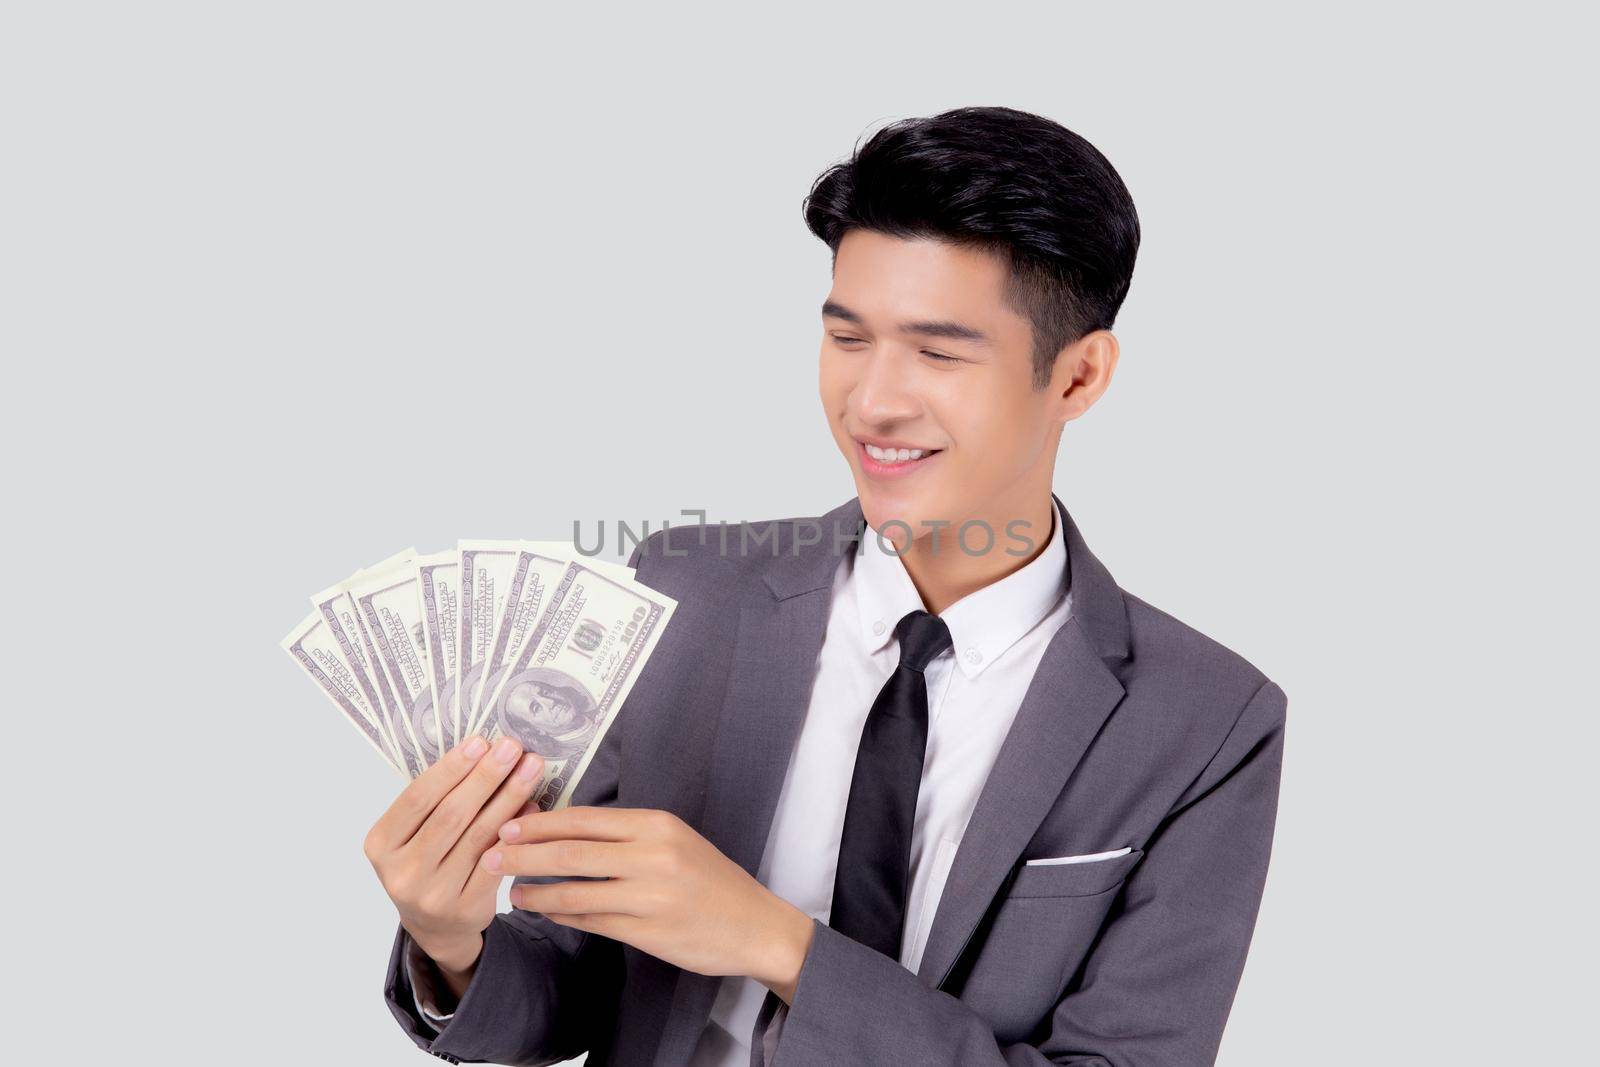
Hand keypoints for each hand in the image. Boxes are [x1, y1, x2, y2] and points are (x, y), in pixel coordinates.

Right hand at [363, 734, 544, 977]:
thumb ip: (437, 801)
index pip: (417, 798)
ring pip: (478, 835)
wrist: (436, 926)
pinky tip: (533, 805)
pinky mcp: (466, 907)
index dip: (450, 768)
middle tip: (512, 747)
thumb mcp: (413, 835)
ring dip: (509, 796)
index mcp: (381, 844)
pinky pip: (497, 860)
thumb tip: (484, 752)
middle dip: (486, 776)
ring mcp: (433, 893)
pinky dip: (517, 829)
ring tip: (530, 768)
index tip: (480, 741)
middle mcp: (403, 871)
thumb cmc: (427, 864)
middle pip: (451, 814)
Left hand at [485, 807, 815, 1001]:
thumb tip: (567, 830)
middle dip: (523, 853)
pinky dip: (561, 914)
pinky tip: (544, 909)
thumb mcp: (675, 840)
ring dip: (535, 890)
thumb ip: (627, 835)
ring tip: (511, 889)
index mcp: (656, 824)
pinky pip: (590, 920)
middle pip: (571, 851)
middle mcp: (651, 855)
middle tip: (489, 853)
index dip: (541, 822)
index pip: (585, 819)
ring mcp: (649, 895)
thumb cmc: (711, 881)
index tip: (507, 822)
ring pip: (574, 889)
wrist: (754, 925)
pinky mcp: (646, 931)